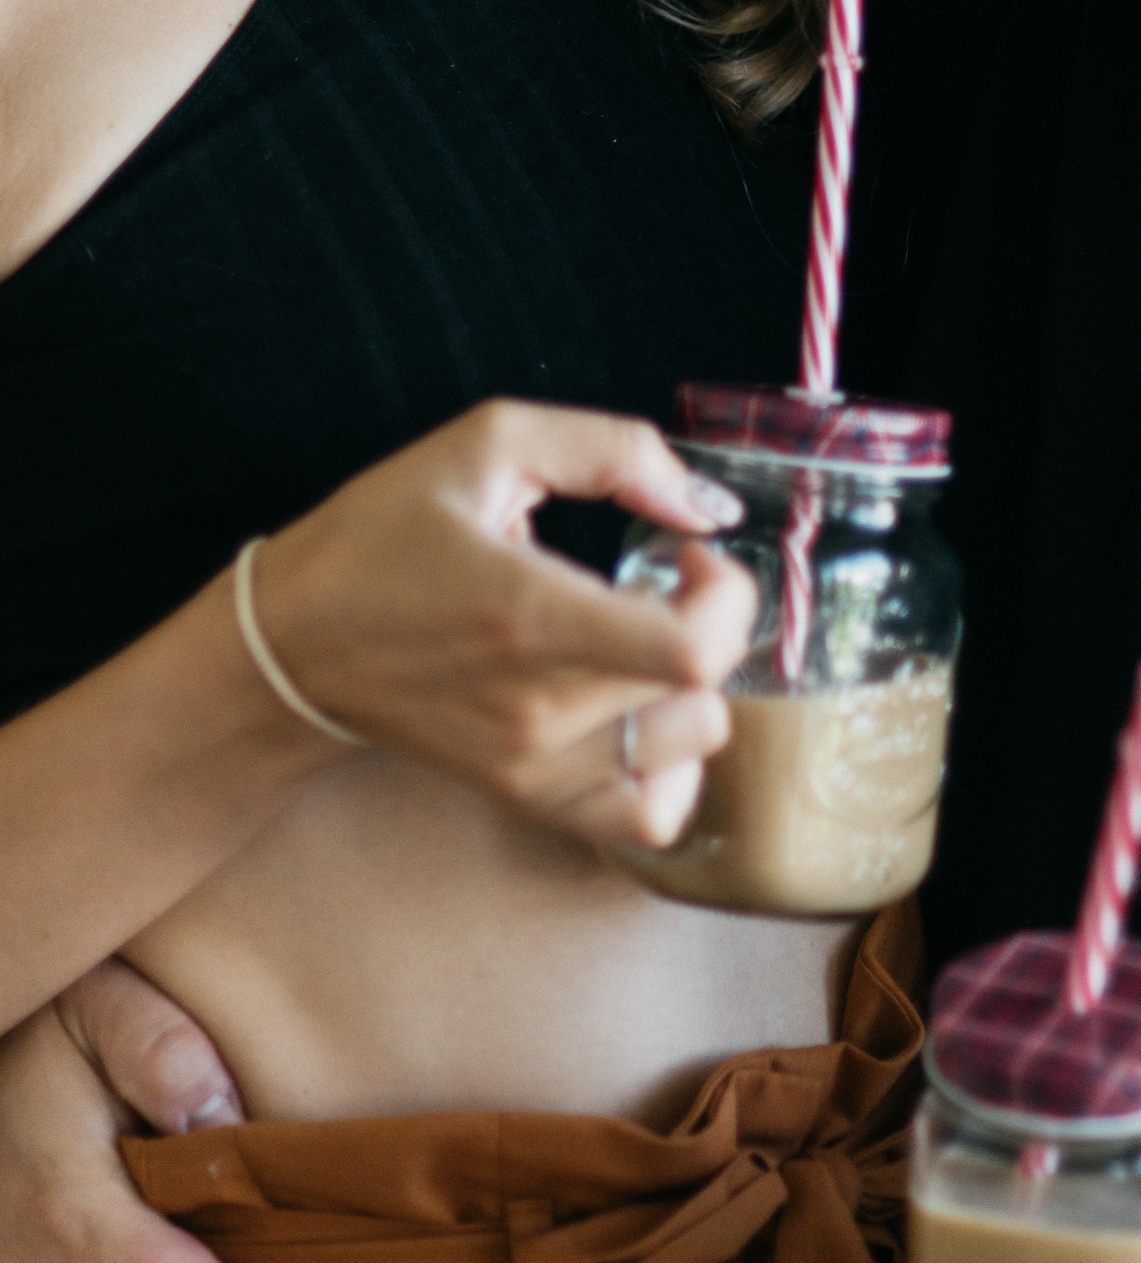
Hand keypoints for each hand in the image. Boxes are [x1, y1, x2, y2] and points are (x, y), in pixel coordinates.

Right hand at [241, 401, 755, 858]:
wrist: (292, 645)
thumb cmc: (384, 534)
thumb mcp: (487, 444)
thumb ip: (611, 451)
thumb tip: (706, 506)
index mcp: (532, 616)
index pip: (691, 650)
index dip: (726, 596)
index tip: (689, 555)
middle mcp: (539, 709)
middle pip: (702, 698)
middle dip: (712, 626)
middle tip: (666, 587)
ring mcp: (534, 768)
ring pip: (688, 755)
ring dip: (694, 693)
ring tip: (648, 648)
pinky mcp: (526, 799)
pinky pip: (646, 818)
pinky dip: (670, 769)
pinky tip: (639, 714)